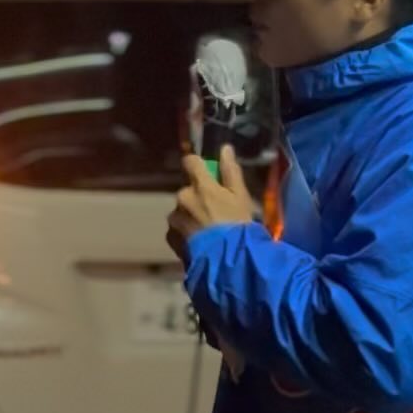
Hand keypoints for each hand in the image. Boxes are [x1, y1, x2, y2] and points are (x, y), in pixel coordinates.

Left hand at [166, 145, 254, 264]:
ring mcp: (175, 219)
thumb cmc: (238, 227)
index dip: (197, 165)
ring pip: (181, 210)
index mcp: (200, 185)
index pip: (190, 162)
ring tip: (208, 232)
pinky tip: (199, 242)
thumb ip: (230, 171)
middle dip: (197, 197)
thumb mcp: (241, 197)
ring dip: (190, 216)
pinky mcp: (171, 237)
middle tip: (214, 213)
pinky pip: (177, 229)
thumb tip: (225, 148)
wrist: (227, 263)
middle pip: (187, 190)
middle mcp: (183, 198)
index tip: (205, 172)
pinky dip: (185, 233)